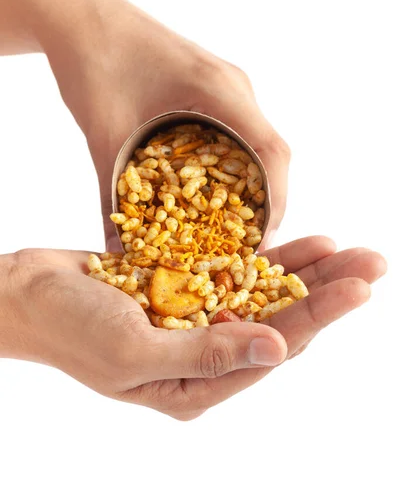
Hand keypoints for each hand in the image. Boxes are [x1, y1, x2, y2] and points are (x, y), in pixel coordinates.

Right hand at [1, 237, 385, 419]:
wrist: (29, 293)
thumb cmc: (69, 330)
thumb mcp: (134, 353)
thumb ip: (206, 355)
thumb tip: (276, 351)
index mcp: (196, 385)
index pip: (273, 347)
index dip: (319, 314)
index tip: (360, 286)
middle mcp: (205, 354)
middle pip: (281, 319)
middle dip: (328, 290)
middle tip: (375, 262)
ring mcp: (197, 318)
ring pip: (265, 293)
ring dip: (307, 271)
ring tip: (350, 249)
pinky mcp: (185, 287)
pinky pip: (236, 273)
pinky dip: (268, 258)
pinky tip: (303, 243)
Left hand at [46, 0, 289, 248]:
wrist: (78, 14)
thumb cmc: (93, 61)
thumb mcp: (104, 134)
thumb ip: (111, 194)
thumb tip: (115, 249)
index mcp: (219, 89)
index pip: (271, 151)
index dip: (276, 200)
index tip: (262, 241)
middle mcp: (233, 85)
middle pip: (271, 150)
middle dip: (267, 199)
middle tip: (248, 241)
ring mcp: (225, 82)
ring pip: (257, 141)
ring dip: (253, 183)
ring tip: (235, 224)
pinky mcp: (210, 85)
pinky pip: (237, 129)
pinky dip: (235, 164)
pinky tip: (213, 189)